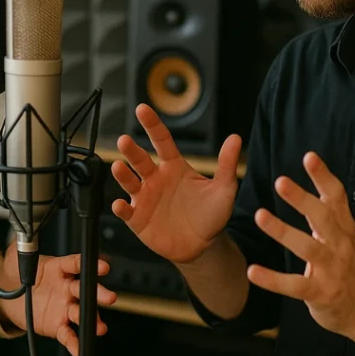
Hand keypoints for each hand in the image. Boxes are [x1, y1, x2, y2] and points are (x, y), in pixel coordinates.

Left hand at [0, 246, 117, 355]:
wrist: (7, 297)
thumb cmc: (17, 274)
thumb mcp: (17, 255)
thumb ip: (23, 246)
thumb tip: (25, 236)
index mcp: (60, 268)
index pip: (77, 264)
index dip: (90, 264)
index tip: (102, 266)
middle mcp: (66, 287)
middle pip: (85, 289)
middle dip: (98, 293)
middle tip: (109, 297)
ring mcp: (64, 307)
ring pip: (81, 313)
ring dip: (92, 319)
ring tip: (100, 327)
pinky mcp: (57, 325)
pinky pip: (68, 335)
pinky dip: (75, 344)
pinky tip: (80, 349)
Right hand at [110, 103, 240, 263]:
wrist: (203, 246)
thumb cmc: (212, 215)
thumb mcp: (224, 189)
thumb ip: (227, 164)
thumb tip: (235, 138)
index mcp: (174, 167)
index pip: (161, 141)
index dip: (152, 124)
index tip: (142, 109)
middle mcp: (156, 179)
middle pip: (140, 159)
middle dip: (131, 150)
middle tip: (124, 140)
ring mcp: (144, 198)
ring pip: (128, 182)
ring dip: (122, 174)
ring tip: (118, 167)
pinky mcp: (138, 219)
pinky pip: (125, 211)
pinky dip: (120, 207)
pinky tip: (119, 204)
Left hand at [246, 151, 354, 338]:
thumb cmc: (346, 265)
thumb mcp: (342, 234)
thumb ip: (328, 207)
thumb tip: (313, 165)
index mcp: (343, 228)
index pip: (337, 197)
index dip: (324, 176)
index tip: (309, 156)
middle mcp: (340, 245)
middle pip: (323, 218)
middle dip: (302, 199)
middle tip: (280, 181)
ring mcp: (332, 270)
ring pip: (308, 248)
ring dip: (283, 231)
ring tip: (260, 215)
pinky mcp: (321, 293)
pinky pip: (295, 285)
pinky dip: (273, 279)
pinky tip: (252, 271)